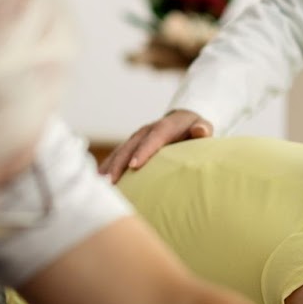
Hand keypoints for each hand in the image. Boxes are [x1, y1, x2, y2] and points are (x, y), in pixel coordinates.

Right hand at [99, 110, 213, 181]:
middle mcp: (146, 131)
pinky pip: (116, 155)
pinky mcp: (131, 144)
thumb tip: (200, 130)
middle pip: (130, 147)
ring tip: (100, 184)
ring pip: (120, 152)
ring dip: (109, 167)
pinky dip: (107, 166)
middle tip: (110, 181)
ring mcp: (136, 138)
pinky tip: (99, 181)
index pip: (153, 139)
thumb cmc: (195, 128)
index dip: (143, 152)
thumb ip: (202, 129)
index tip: (134, 166)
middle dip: (119, 164)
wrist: (182, 119)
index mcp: (163, 127)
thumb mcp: (203, 126)